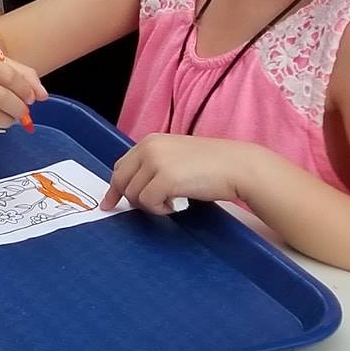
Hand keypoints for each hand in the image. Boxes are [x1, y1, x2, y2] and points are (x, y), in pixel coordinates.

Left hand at [100, 133, 258, 212]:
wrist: (238, 166)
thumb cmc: (213, 165)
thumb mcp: (176, 157)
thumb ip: (154, 165)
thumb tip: (134, 187)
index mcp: (150, 141)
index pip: (121, 166)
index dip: (116, 186)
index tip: (111, 201)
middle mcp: (149, 148)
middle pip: (121, 180)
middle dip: (128, 198)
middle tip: (145, 208)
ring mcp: (156, 162)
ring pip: (133, 194)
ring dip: (150, 205)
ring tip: (172, 202)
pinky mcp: (166, 179)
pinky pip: (148, 203)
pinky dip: (160, 209)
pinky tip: (176, 205)